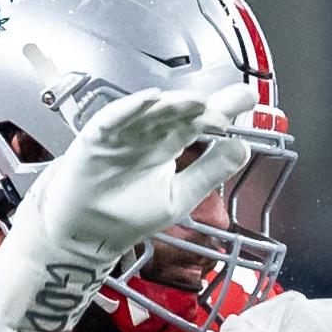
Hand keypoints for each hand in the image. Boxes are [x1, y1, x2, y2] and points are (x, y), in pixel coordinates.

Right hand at [0, 84, 259, 331]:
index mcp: (168, 146)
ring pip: (150, 113)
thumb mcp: (178, 197)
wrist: (83, 234)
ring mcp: (123, 134)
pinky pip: (113, 120)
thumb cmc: (126, 215)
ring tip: (197, 101)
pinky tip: (149, 100)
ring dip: (172, 105)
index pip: (199, 123)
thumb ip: (209, 173)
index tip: (248, 100)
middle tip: (234, 98)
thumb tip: (244, 148)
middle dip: (205, 104)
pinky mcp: (96, 139)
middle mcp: (148, 135)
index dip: (222, 110)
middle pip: (178, 113)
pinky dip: (129, 110)